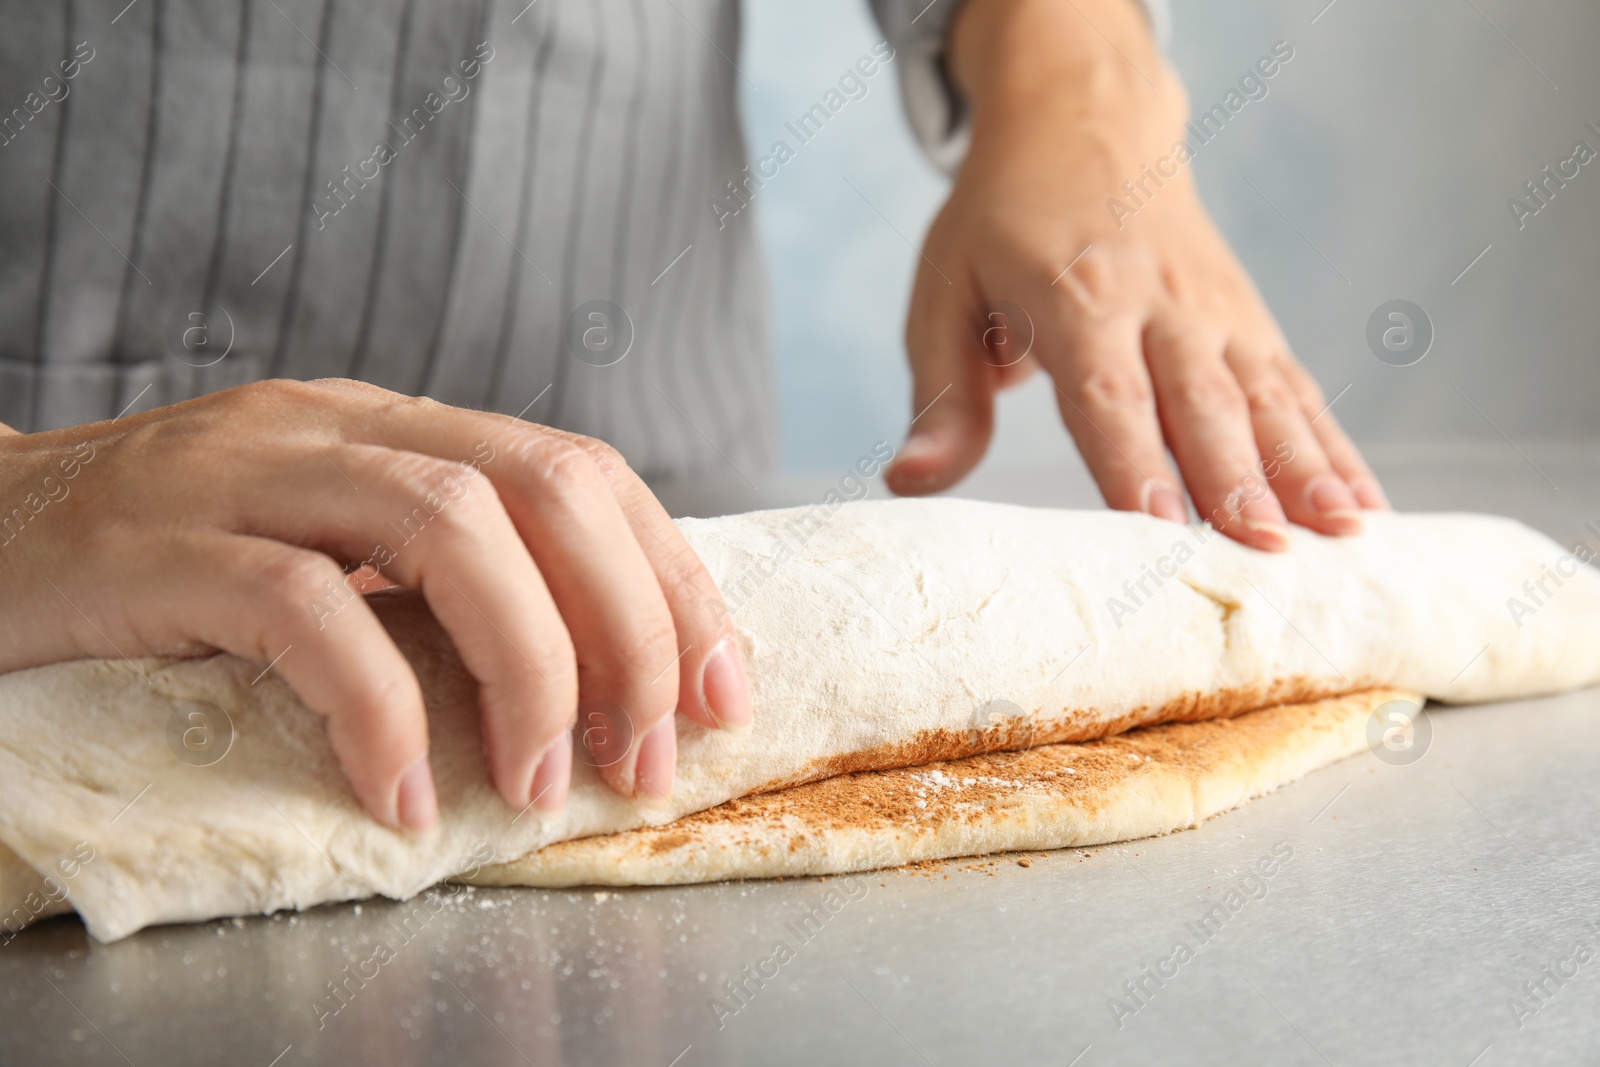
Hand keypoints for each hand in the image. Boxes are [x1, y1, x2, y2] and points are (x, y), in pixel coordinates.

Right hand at [0, 380, 750, 827]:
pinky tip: (404, 793)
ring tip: (540, 783)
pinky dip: (378, 710)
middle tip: (647, 754)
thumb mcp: (322, 552)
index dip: (672, 578)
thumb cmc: (163, 571)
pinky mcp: (156, 544)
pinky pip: (301, 611)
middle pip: (543, 485)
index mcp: (393, 427)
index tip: (723, 691)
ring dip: (527, 666)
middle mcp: (336, 427)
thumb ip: (433, 583)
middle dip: (629, 625)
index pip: (579, 471)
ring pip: (446, 528)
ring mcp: (244, 473)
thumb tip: (586, 669)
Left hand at [885, 0, 1386, 549]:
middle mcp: (1159, 303)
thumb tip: (909, 484)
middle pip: (1203, 402)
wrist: (1085, 118)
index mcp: (1076, 297)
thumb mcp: (943, 292)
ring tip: (1342, 536)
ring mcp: (1216, 311)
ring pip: (1268, 397)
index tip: (1160, 525)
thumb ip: (941, 395)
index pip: (1108, 392)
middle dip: (1238, 480)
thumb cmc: (1003, 220)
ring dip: (1306, 468)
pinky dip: (1334, 446)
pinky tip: (1363, 504)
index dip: (1133, 461)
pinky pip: (1297, 388)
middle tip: (1265, 551)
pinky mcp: (1249, 320)